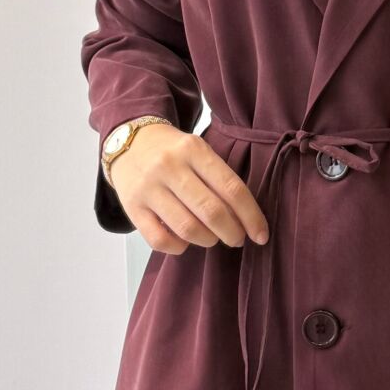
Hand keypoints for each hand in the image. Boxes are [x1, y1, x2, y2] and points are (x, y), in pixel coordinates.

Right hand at [108, 123, 269, 255]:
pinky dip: (179, 247)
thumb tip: (246, 220)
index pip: (231, 188)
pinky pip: (159, 240)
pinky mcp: (132, 207)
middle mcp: (169, 167)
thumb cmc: (173, 151)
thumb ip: (218, 178)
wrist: (129, 142)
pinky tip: (185, 241)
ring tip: (212, 238)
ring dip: (208, 240)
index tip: (261, 234)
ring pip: (187, 228)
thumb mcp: (198, 150)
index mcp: (193, 149)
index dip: (251, 216)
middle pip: (211, 211)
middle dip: (232, 233)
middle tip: (238, 239)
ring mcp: (148, 188)